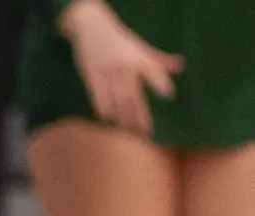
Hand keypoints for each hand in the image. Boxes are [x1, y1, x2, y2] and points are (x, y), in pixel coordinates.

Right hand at [61, 0, 182, 135]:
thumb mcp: (140, 46)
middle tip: (146, 132)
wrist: (91, 28)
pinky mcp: (91, 76)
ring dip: (122, 117)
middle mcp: (123, 66)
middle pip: (133, 94)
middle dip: (139, 114)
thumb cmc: (119, 40)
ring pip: (115, 100)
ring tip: (128, 132)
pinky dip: (103, 109)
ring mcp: (106, 72)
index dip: (160, 81)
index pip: (152, 69)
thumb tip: (180, 67)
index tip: (168, 95)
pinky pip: (97, 97)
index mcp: (138, 57)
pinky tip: (107, 120)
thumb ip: (158, 59)